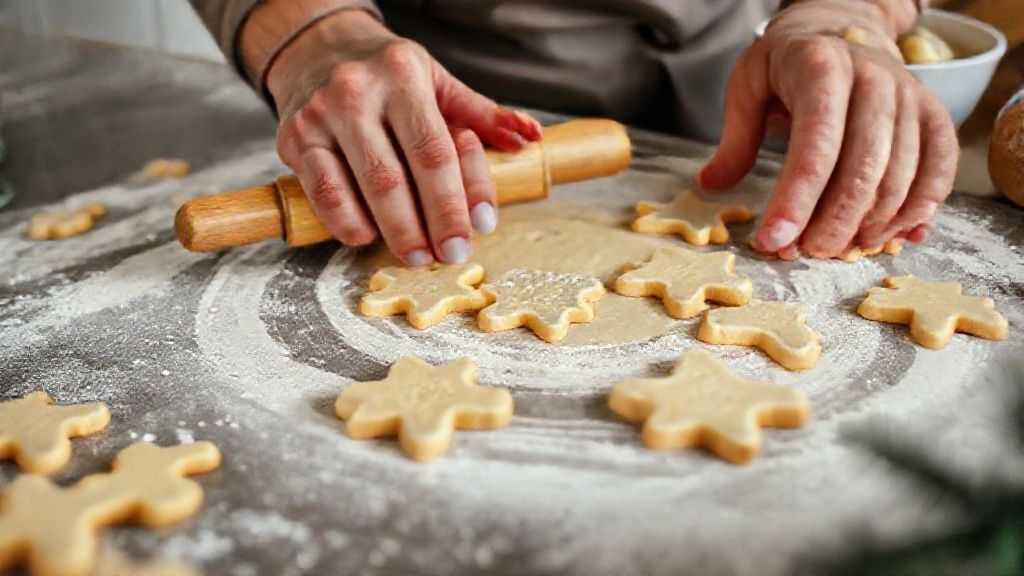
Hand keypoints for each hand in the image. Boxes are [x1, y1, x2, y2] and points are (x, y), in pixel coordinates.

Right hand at [266, 10, 541, 264]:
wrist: (317, 50)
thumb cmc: (387, 74)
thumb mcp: (438, 82)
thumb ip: (482, 114)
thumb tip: (528, 138)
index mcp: (402, 75)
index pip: (436, 147)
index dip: (460, 195)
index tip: (478, 230)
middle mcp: (357, 93)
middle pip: (398, 177)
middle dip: (429, 224)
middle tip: (449, 255)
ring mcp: (320, 117)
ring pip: (361, 188)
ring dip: (392, 231)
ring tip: (416, 255)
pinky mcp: (294, 140)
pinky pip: (323, 193)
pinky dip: (347, 222)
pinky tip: (368, 236)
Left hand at [699, 0, 957, 258]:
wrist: (843, 28)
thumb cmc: (789, 65)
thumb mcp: (748, 87)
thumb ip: (735, 138)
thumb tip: (710, 184)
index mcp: (821, 67)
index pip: (814, 144)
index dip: (796, 200)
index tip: (774, 241)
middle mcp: (874, 79)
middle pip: (864, 168)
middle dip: (833, 222)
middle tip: (806, 252)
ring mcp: (910, 96)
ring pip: (902, 176)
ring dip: (870, 225)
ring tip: (838, 248)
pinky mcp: (936, 114)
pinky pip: (940, 170)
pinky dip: (919, 211)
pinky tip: (888, 238)